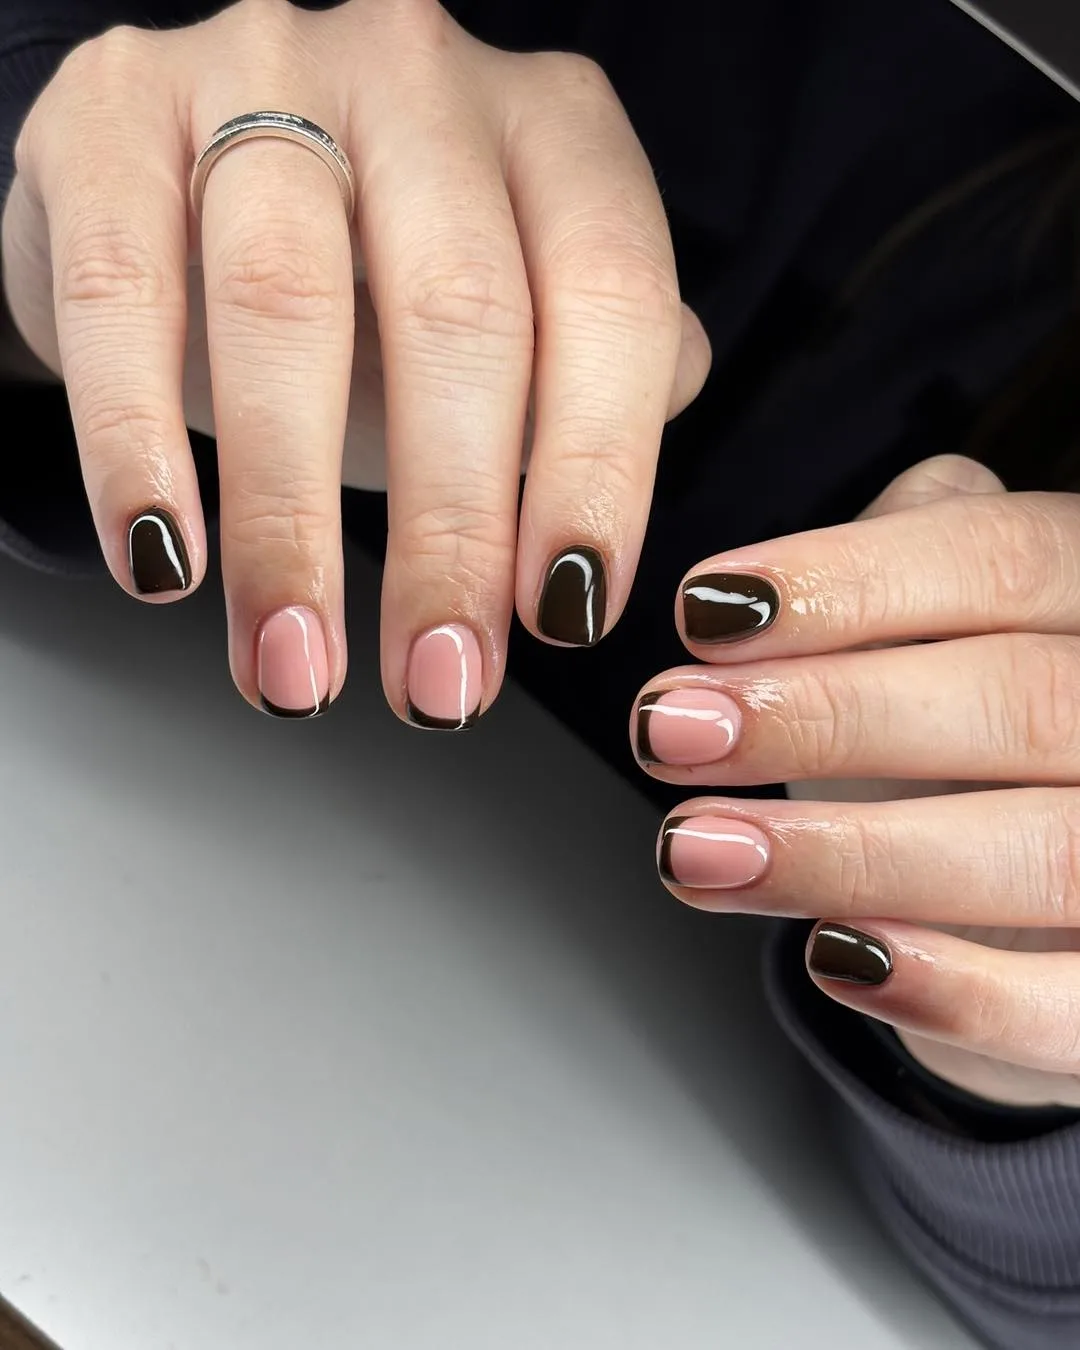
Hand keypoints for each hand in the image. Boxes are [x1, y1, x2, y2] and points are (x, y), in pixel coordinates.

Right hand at [1, 0, 708, 720]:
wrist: (193, 171)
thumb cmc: (377, 278)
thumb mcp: (516, 322)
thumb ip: (594, 391)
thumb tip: (609, 529)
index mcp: (554, 132)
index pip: (610, 300)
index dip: (595, 470)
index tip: (565, 617)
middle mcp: (420, 80)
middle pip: (457, 315)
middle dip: (448, 535)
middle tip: (439, 683)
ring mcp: (260, 72)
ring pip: (285, 308)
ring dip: (289, 525)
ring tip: (295, 664)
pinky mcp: (115, 116)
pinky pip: (123, 294)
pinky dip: (136, 447)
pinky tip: (164, 563)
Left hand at [632, 453, 1079, 1108]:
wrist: (1022, 898)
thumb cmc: (960, 740)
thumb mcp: (934, 627)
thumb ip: (884, 566)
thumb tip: (750, 593)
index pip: (1000, 561)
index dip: (846, 583)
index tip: (703, 612)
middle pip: (1014, 700)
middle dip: (824, 717)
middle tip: (670, 730)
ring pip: (1040, 851)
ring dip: (849, 854)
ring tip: (696, 849)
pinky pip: (1068, 1004)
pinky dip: (950, 990)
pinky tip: (830, 957)